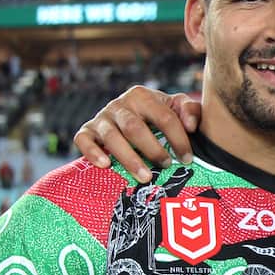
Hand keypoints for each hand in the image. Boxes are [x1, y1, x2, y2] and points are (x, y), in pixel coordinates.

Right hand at [73, 85, 200, 181]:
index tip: (187, 159)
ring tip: (145, 177)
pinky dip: (92, 152)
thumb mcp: (175, 107)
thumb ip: (190, 110)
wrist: (129, 116)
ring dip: (129, 158)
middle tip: (165, 166)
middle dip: (152, 149)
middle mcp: (120, 105)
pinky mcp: (87, 131)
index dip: (178, 139)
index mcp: (143, 96)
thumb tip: (192, 126)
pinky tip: (106, 165)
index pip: (164, 117)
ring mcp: (102, 118)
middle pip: (135, 127)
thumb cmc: (157, 115)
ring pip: (112, 137)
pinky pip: (83, 139)